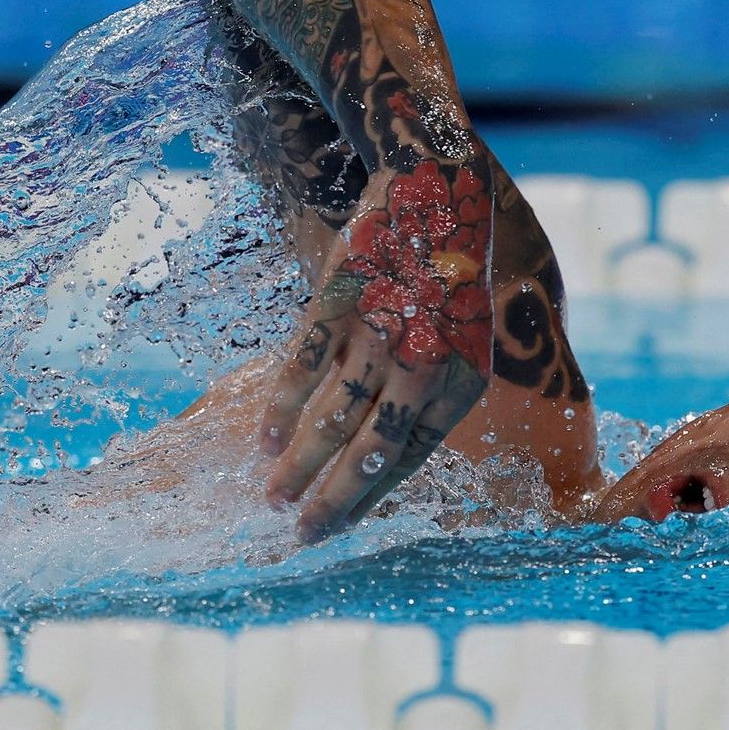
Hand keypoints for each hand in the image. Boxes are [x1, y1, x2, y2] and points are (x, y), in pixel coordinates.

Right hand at [259, 159, 492, 540]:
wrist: (435, 193)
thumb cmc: (448, 279)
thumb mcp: (461, 343)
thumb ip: (427, 396)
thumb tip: (383, 454)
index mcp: (457, 384)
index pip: (408, 461)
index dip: (369, 499)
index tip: (335, 529)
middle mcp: (420, 366)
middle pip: (368, 451)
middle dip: (331, 500)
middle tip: (300, 536)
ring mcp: (377, 334)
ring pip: (331, 418)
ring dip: (300, 465)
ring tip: (274, 499)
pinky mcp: (341, 302)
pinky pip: (304, 368)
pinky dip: (283, 407)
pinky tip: (266, 440)